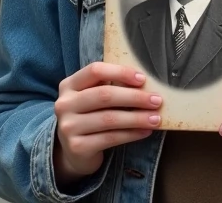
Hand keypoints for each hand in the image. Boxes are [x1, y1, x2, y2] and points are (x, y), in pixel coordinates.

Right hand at [53, 62, 162, 185]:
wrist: (73, 152)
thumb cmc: (90, 117)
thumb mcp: (93, 98)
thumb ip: (109, 86)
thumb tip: (145, 83)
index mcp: (69, 85)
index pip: (95, 70)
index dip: (120, 72)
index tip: (142, 79)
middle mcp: (64, 104)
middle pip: (104, 95)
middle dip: (134, 97)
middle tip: (156, 101)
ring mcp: (68, 127)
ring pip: (109, 118)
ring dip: (137, 118)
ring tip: (155, 118)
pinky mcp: (77, 147)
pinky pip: (110, 138)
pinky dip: (131, 134)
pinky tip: (145, 132)